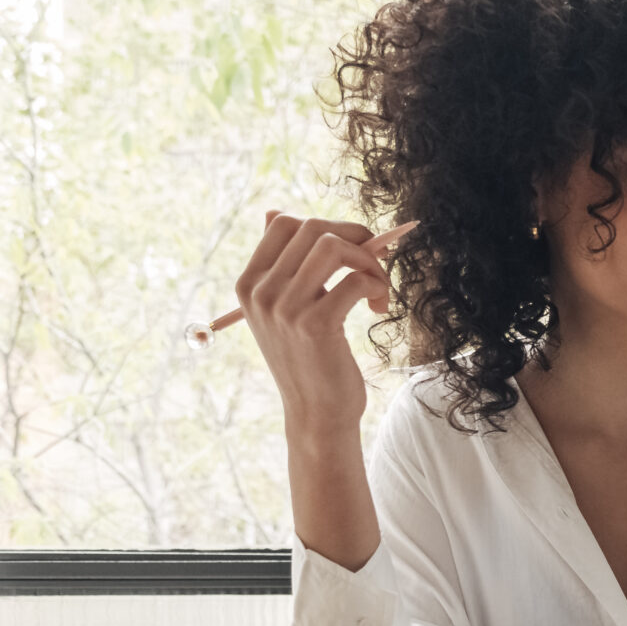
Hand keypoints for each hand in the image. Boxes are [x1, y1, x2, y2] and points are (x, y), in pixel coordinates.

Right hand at [235, 211, 414, 441]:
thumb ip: (280, 265)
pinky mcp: (315, 325)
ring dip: (368, 260)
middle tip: (374, 266)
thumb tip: (274, 211)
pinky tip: (377, 307)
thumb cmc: (309, 359)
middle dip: (355, 238)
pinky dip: (376, 285)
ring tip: (377, 287)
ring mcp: (285, 308)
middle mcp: (261, 292)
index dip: (328, 226)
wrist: (316, 414)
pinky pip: (355, 279)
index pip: (284, 223)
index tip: (352, 250)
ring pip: (333, 245)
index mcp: (249, 283)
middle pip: (312, 228)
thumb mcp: (284, 309)